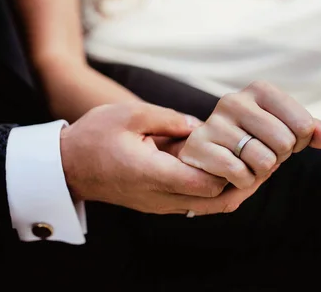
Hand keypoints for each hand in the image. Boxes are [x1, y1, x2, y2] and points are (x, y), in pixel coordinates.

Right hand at [60, 102, 231, 213]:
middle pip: (214, 202)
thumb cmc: (95, 136)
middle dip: (238, 183)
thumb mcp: (130, 114)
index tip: (240, 147)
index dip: (229, 168)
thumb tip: (202, 126)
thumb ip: (170, 119)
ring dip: (226, 188)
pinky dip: (210, 190)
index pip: (205, 183)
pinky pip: (192, 203)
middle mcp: (158, 196)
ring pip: (205, 207)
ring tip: (242, 163)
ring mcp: (157, 204)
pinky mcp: (155, 204)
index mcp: (152, 172)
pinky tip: (218, 168)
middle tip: (253, 159)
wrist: (67, 166)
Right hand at [177, 81, 320, 189]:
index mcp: (259, 90)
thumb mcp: (285, 129)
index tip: (286, 139)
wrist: (210, 152)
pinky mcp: (199, 147)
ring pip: (264, 161)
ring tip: (246, 161)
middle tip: (263, 152)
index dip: (301, 141)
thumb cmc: (253, 138)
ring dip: (260, 171)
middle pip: (285, 143)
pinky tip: (232, 172)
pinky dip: (243, 181)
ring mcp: (214, 122)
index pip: (304, 124)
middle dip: (279, 157)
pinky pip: (240, 174)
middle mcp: (234, 100)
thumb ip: (311, 130)